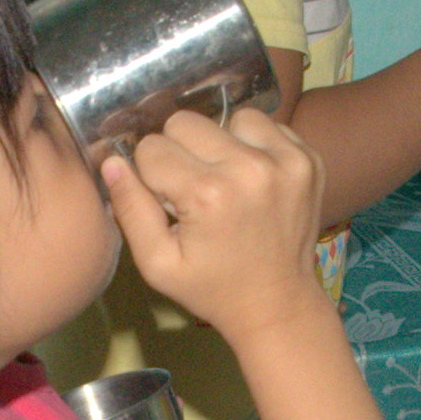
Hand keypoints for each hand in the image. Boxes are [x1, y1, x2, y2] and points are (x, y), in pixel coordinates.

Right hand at [102, 104, 328, 343]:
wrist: (277, 302)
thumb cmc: (212, 286)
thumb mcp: (157, 262)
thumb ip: (129, 208)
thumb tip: (111, 160)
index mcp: (208, 194)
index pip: (151, 149)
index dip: (150, 175)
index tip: (168, 202)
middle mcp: (250, 168)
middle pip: (185, 122)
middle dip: (179, 152)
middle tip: (193, 189)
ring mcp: (286, 160)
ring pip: (227, 117)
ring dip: (219, 143)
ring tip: (225, 180)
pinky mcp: (309, 158)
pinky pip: (266, 126)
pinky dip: (253, 145)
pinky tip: (251, 179)